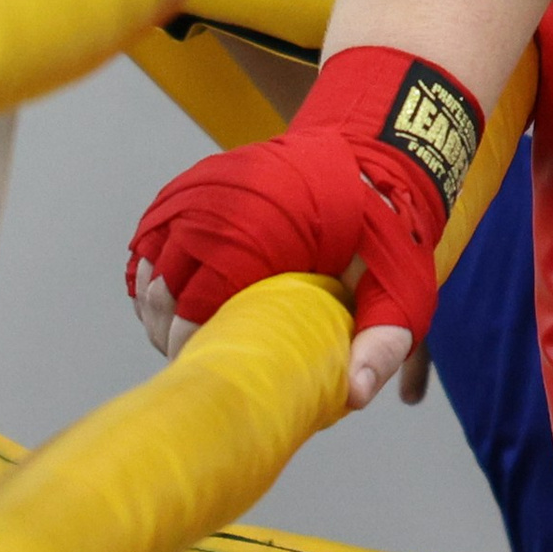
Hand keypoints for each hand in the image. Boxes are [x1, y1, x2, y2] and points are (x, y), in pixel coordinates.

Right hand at [125, 46, 479, 379]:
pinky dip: (154, 271)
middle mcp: (222, 204)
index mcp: (264, 235)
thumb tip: (352, 395)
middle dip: (168, 334)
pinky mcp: (199, 180)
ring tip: (183, 337)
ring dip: (157, 305)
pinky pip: (154, 235)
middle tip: (195, 361)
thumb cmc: (386, 231)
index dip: (191, 348)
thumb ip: (382, 344)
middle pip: (164, 290)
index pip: (195, 308)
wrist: (371, 155)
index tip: (209, 370)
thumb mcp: (400, 287)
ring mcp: (206, 187)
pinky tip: (175, 300)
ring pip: (152, 263)